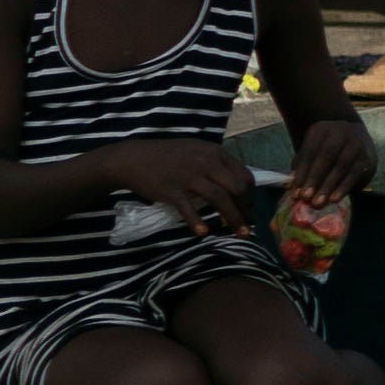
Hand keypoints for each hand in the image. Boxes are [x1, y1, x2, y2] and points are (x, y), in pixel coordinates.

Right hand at [107, 137, 267, 232]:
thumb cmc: (167, 156)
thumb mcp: (197, 150)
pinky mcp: (172, 190)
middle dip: (246, 209)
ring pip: (220, 199)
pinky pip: (189, 209)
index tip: (249, 208)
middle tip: (245, 222)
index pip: (245, 176)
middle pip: (237, 189)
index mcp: (216, 153)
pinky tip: (203, 233)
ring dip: (233, 218)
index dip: (251, 195)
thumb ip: (216, 163)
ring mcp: (189, 177)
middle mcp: (207, 163)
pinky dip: (197, 222)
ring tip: (239, 234)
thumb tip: (235, 182)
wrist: (133, 159)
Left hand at [289, 112, 373, 206]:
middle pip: (327, 155)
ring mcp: (356, 143)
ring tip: (319, 202)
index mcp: (322, 129)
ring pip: (342, 165)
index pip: (310, 151)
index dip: (302, 172)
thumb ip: (302, 167)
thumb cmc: (325, 150)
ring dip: (329, 185)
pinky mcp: (366, 156)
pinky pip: (355, 173)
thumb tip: (292, 186)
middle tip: (306, 197)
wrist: (355, 139)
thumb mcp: (311, 151)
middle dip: (316, 178)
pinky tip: (334, 199)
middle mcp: (341, 132)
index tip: (295, 191)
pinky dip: (344, 187)